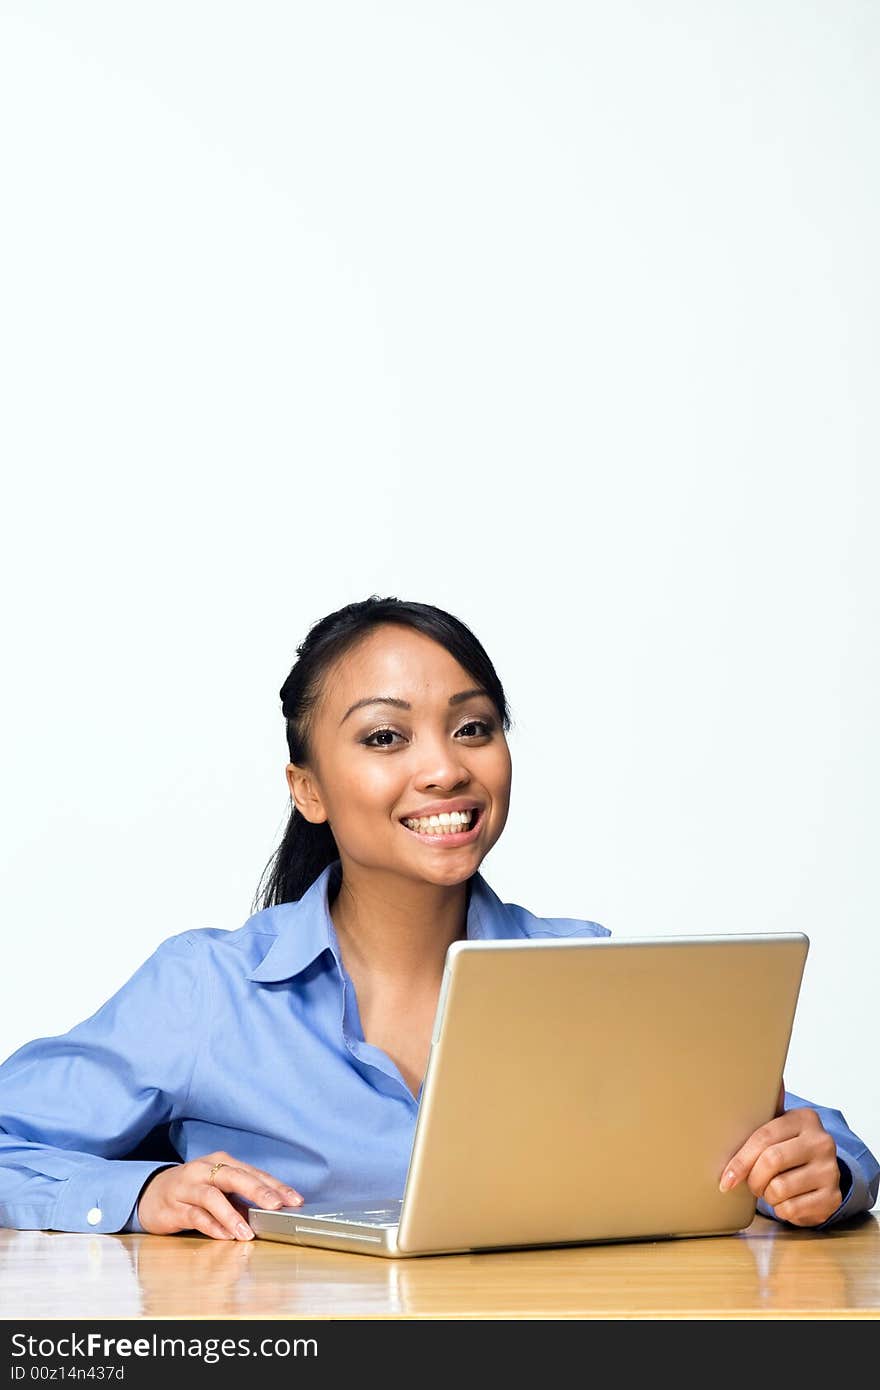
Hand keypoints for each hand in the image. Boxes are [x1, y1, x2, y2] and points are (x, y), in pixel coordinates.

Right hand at [137, 1151, 303, 1239]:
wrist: (152, 1193)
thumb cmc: (193, 1190)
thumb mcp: (220, 1188)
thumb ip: (242, 1197)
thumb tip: (273, 1211)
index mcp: (222, 1163)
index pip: (253, 1172)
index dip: (275, 1186)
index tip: (295, 1200)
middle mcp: (205, 1170)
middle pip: (234, 1177)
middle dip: (257, 1191)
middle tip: (276, 1206)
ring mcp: (187, 1187)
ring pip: (212, 1197)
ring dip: (232, 1215)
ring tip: (247, 1233)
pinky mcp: (173, 1207)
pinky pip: (194, 1216)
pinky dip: (211, 1226)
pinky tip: (225, 1236)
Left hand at [719, 1101, 841, 1226]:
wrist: (821, 1174)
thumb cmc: (788, 1147)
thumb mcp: (778, 1126)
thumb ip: (765, 1109)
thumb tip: (769, 1079)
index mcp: (804, 1118)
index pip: (764, 1137)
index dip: (741, 1160)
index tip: (726, 1178)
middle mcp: (822, 1141)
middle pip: (771, 1161)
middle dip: (753, 1179)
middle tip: (751, 1184)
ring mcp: (830, 1170)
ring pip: (780, 1188)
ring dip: (767, 1195)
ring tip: (770, 1190)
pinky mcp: (833, 1197)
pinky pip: (793, 1209)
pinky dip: (781, 1209)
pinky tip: (786, 1201)